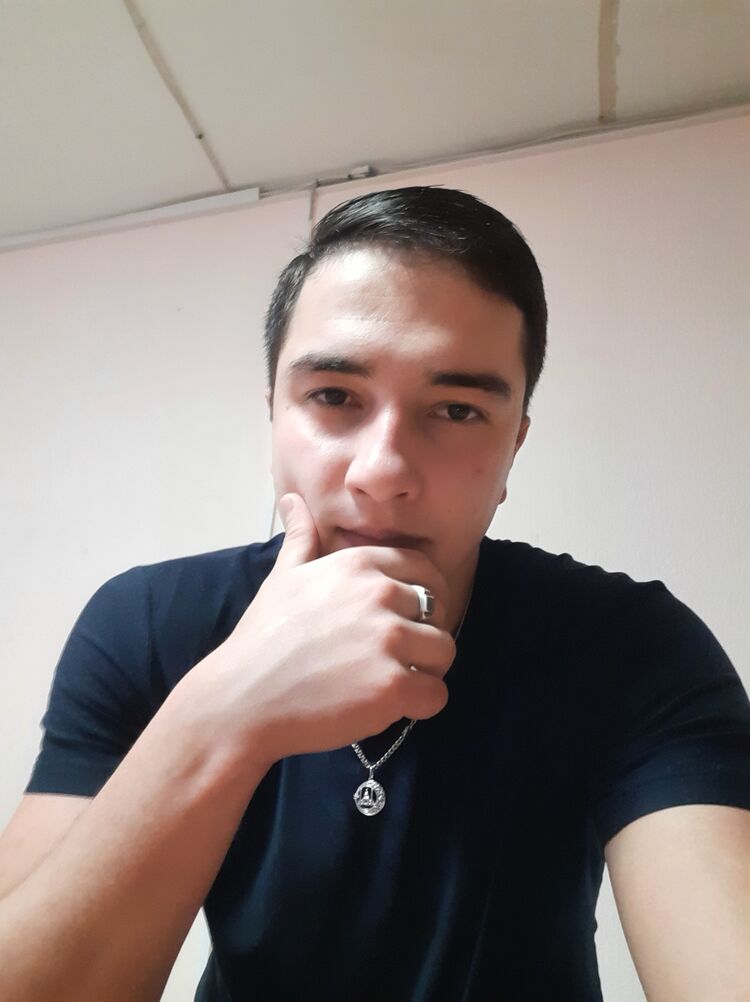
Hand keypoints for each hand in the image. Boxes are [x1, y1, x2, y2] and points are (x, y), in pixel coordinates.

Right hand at [206, 493, 455, 764]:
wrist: (241, 699)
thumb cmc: (263, 639)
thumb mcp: (283, 577)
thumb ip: (301, 537)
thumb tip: (292, 501)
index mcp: (359, 564)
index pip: (425, 569)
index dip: (425, 596)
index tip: (407, 619)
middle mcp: (380, 594)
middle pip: (440, 611)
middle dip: (423, 635)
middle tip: (392, 656)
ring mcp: (388, 639)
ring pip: (445, 652)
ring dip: (426, 671)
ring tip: (390, 682)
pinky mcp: (393, 685)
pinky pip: (438, 694)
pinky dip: (421, 705)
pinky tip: (389, 706)